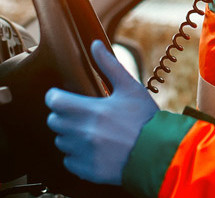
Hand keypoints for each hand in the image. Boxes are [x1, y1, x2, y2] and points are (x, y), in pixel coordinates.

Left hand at [44, 40, 158, 185]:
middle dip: (63, 116)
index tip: (62, 97)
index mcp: (92, 111)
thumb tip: (95, 45)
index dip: (56, 97)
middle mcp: (84, 133)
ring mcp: (85, 154)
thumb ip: (109, 65)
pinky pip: (69, 162)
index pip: (55, 101)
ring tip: (88, 132)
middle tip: (78, 114)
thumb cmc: (146, 120)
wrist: (159, 153)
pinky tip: (91, 149)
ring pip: (61, 142)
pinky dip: (76, 156)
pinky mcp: (89, 170)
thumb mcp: (130, 88)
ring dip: (70, 136)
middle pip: (54, 122)